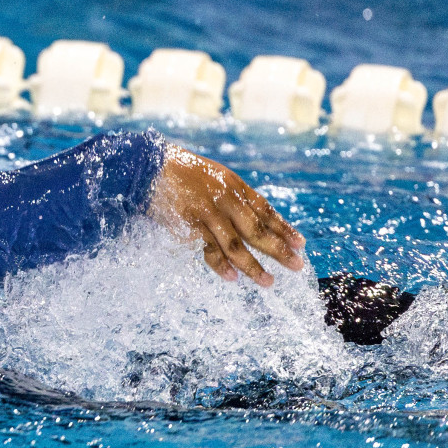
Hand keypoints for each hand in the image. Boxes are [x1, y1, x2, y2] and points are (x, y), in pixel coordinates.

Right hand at [147, 143, 304, 286]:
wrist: (147, 166)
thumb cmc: (177, 172)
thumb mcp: (212, 177)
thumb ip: (229, 195)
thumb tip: (249, 218)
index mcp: (234, 185)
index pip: (265, 210)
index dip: (283, 228)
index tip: (300, 244)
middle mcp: (226, 198)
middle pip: (257, 229)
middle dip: (279, 249)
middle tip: (297, 266)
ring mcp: (208, 212)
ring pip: (237, 244)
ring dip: (253, 266)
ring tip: (268, 282)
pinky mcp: (190, 223)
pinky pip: (210, 248)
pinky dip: (221, 264)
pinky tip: (232, 278)